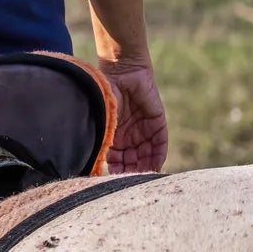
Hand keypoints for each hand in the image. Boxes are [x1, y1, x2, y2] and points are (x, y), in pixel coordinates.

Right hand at [99, 58, 167, 173]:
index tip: (111, 179)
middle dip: (130, 171)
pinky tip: (155, 167)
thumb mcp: (102, 115)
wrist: (121, 69)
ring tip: (141, 178)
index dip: (115, 169)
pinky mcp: (158, 123)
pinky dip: (158, 156)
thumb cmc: (104, 91)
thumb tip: (92, 154)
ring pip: (146, 155)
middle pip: (132, 160)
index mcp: (114, 134)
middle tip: (128, 182)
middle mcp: (129, 135)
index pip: (115, 159)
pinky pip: (160, 145)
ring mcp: (144, 130)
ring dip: (144, 167)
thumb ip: (101, 133)